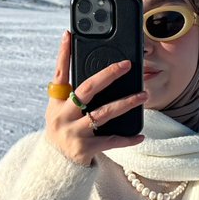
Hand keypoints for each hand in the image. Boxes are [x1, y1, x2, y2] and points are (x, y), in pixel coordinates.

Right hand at [45, 30, 146, 166]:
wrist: (55, 165)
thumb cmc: (64, 128)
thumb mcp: (60, 110)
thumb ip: (73, 93)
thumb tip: (99, 73)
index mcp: (56, 101)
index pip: (59, 72)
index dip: (63, 53)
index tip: (69, 34)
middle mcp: (63, 115)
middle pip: (87, 89)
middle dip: (108, 75)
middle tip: (126, 64)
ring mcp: (74, 132)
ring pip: (104, 113)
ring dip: (126, 103)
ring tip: (144, 95)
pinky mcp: (85, 149)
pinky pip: (111, 141)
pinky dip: (127, 139)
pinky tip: (140, 135)